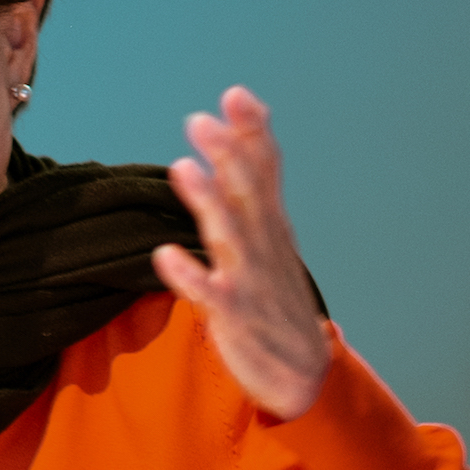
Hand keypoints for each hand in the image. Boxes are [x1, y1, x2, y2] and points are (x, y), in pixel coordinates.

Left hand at [152, 86, 329, 420]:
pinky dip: (191, 276)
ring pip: (231, 237)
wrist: (304, 373)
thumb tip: (233, 126)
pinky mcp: (235, 318)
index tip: (235, 95)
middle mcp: (263, 245)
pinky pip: (211, 296)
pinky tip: (165, 255)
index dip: (253, 133)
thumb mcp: (268, 234)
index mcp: (270, 222)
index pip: (266, 169)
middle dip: (228, 157)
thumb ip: (251, 181)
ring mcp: (251, 281)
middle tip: (201, 121)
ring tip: (182, 169)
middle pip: (248, 194)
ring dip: (208, 204)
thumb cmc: (275, 292)